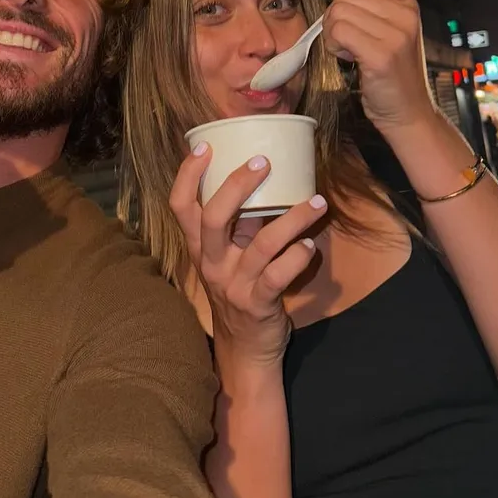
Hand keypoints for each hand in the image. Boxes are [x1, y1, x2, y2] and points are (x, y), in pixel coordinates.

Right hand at [170, 146, 327, 369]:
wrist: (244, 351)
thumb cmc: (238, 292)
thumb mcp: (226, 258)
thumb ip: (237, 226)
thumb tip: (262, 179)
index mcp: (200, 247)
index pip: (180, 206)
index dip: (188, 175)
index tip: (205, 147)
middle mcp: (212, 263)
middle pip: (214, 217)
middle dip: (238, 185)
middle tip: (263, 162)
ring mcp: (234, 284)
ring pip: (261, 244)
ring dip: (293, 219)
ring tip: (317, 202)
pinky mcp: (258, 303)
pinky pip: (279, 275)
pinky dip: (299, 256)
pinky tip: (311, 245)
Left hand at [324, 0, 436, 136]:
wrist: (408, 112)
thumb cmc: (392, 74)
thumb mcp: (392, 31)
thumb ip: (375, 6)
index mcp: (407, 4)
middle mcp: (404, 15)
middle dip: (335, 15)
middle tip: (347, 37)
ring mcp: (395, 35)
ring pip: (338, 12)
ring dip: (332, 32)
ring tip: (349, 49)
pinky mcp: (381, 55)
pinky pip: (338, 32)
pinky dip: (333, 45)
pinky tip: (347, 57)